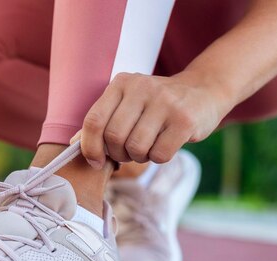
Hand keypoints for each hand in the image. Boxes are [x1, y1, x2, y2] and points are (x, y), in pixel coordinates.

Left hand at [80, 71, 231, 165]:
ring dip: (139, 157)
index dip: (89, 147)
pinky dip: (158, 158)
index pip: (93, 120)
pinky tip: (165, 145)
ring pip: (136, 148)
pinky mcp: (185, 120)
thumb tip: (72, 145)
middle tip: (129, 152)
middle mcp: (142, 87)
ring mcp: (165, 102)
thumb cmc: (156, 105)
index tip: (96, 161)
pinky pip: (159, 154)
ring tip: (148, 147)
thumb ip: (102, 121)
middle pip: (114, 138)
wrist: (203, 91)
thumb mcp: (127, 104)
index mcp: (121, 83)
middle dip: (118, 154)